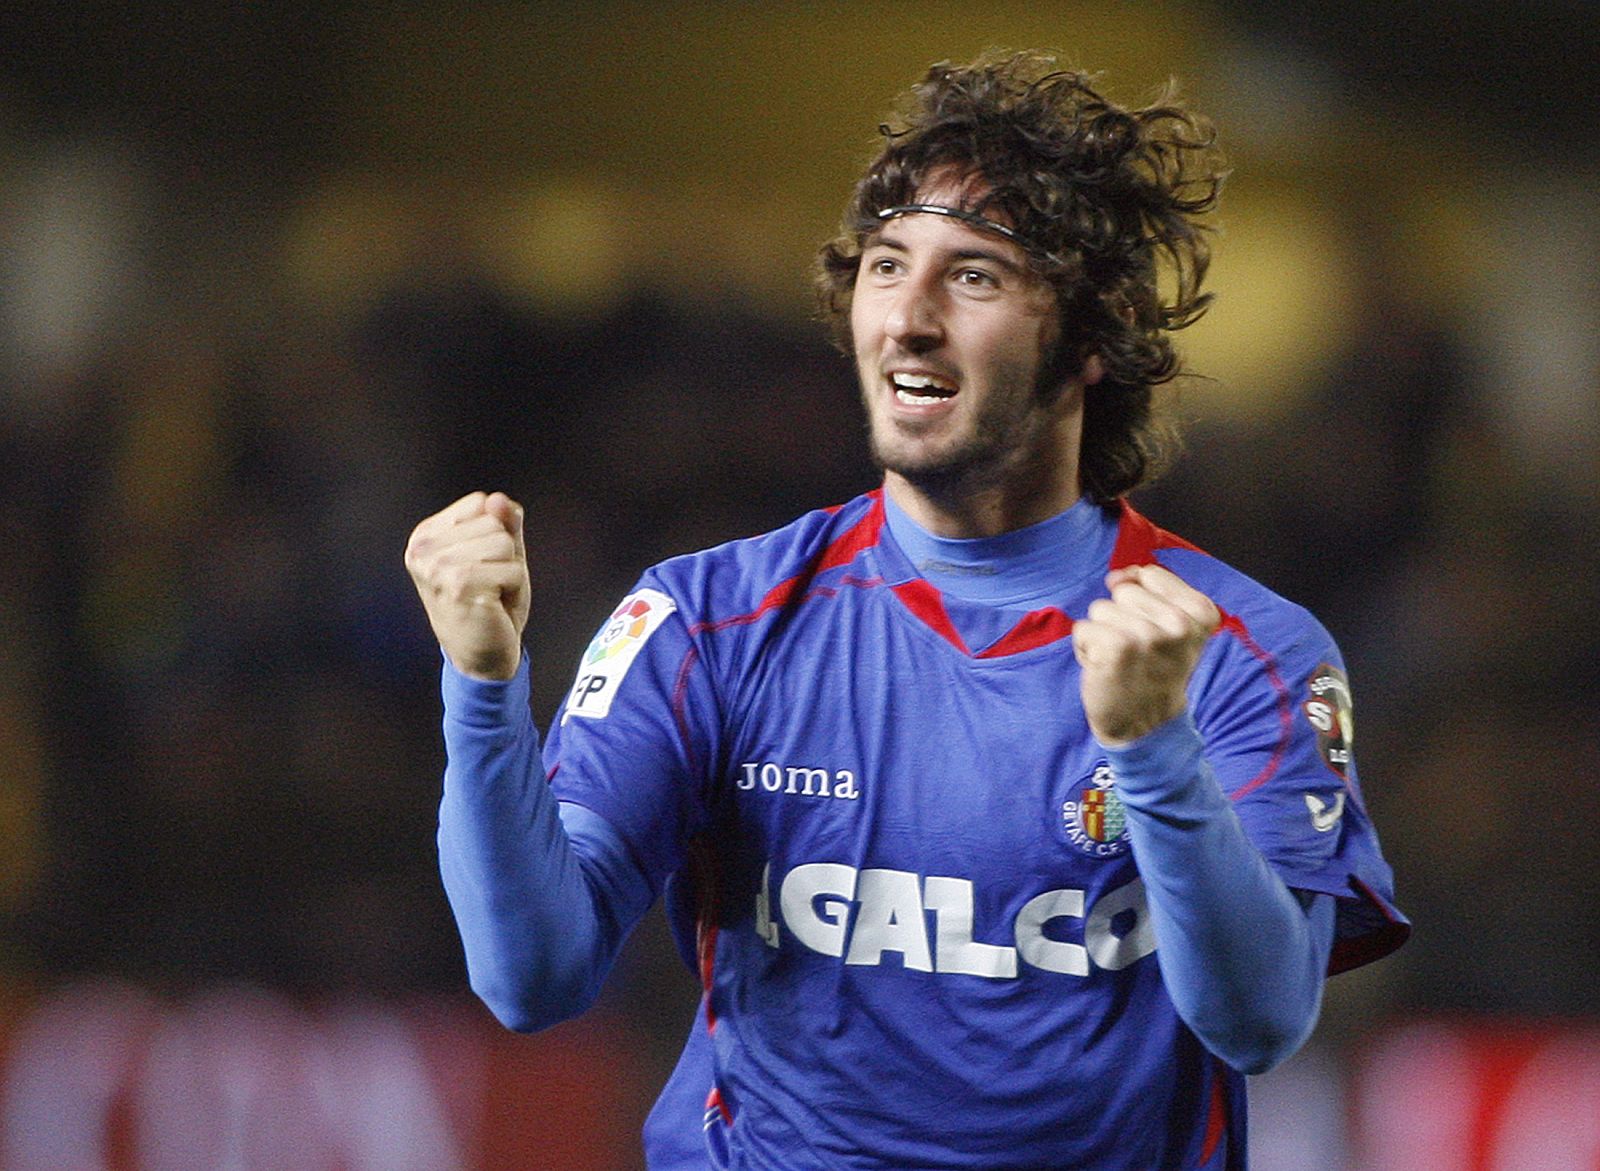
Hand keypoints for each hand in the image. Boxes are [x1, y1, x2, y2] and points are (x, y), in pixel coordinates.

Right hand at [404, 491, 530, 679]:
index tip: (482, 563)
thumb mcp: (498, 555)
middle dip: (505, 555)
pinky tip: (493, 605)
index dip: (495, 532)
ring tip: (491, 593)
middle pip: (494, 523)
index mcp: (426, 534)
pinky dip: (514, 588)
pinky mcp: (459, 585)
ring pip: (504, 544)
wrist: (481, 656)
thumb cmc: (488, 602)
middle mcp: (424, 548)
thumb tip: (499, 499)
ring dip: (510, 572)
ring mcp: (437, 566)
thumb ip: (503, 524)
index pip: (481, 503)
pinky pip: (512, 570)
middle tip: (489, 584)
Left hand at [1073, 564, 1220, 746]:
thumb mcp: (1169, 627)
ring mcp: (1149, 635)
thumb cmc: (1154, 672)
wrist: (1146, 726)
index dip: (1141, 604)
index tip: (1154, 635)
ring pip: (1100, 608)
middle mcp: (1179, 623)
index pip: (1149, 575)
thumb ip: (1148, 590)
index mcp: (1200, 613)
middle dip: (1121, 618)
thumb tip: (1118, 576)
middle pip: (1123, 591)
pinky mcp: (1117, 647)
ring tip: (1121, 662)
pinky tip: (1106, 670)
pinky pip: (1082, 628)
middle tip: (1136, 653)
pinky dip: (1085, 649)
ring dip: (1102, 635)